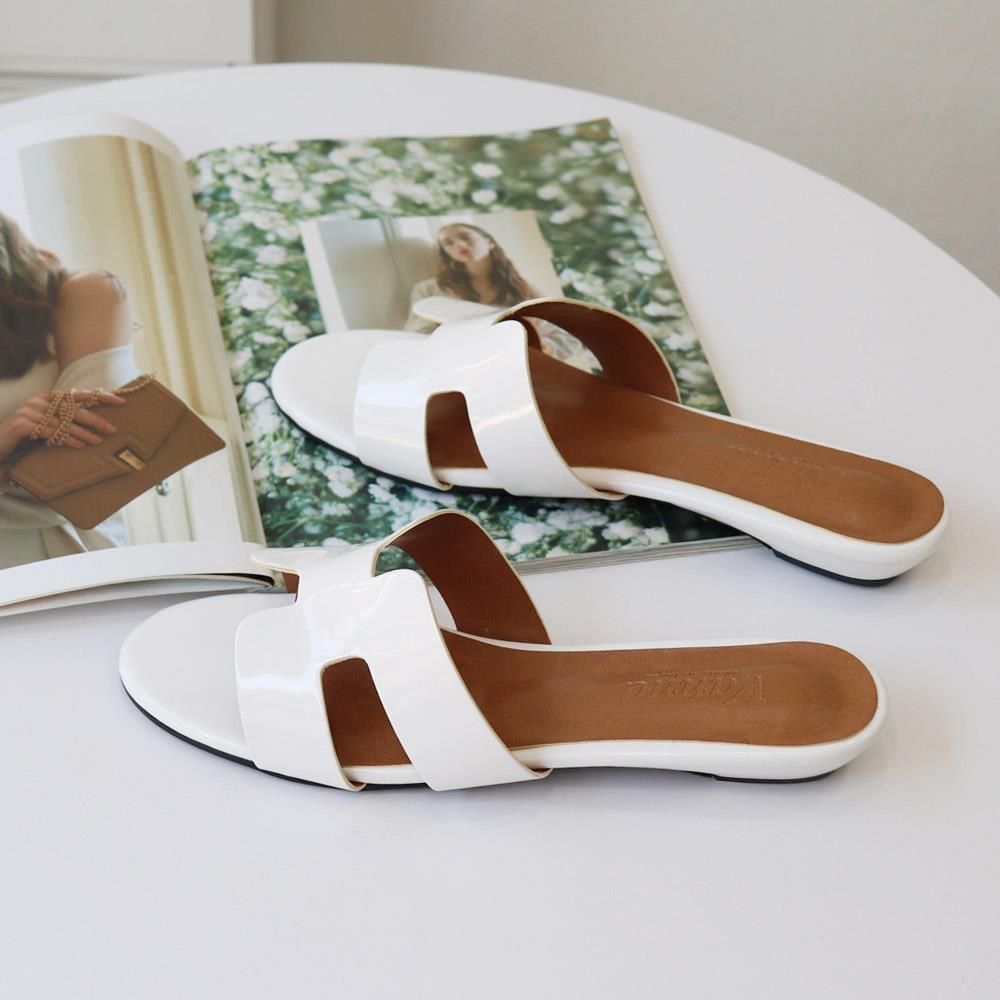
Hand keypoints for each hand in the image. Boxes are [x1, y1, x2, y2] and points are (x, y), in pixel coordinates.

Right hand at [0, 389, 125, 463]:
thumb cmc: (27, 436)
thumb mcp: (48, 425)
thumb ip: (66, 420)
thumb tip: (98, 424)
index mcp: (47, 398)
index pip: (78, 394)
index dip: (100, 396)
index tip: (121, 401)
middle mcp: (39, 401)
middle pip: (73, 409)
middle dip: (95, 419)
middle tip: (112, 430)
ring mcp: (29, 411)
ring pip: (63, 422)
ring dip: (83, 433)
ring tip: (98, 442)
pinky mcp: (22, 425)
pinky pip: (49, 432)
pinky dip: (66, 439)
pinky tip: (79, 446)